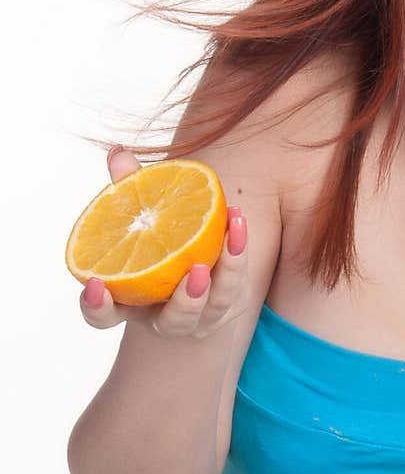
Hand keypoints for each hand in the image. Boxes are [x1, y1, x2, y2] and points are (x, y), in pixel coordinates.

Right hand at [78, 147, 249, 338]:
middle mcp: (166, 315)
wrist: (199, 260)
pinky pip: (238, 285)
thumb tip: (118, 152)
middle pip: (173, 320)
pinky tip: (238, 221)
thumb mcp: (142, 215)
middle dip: (184, 302)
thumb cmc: (159, 235)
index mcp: (131, 302)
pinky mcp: (230, 303)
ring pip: (213, 308)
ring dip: (224, 277)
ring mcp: (202, 314)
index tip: (96, 284)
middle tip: (194, 273)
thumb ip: (130, 190)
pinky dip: (239, 255)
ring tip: (225, 246)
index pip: (104, 316)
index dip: (96, 306)